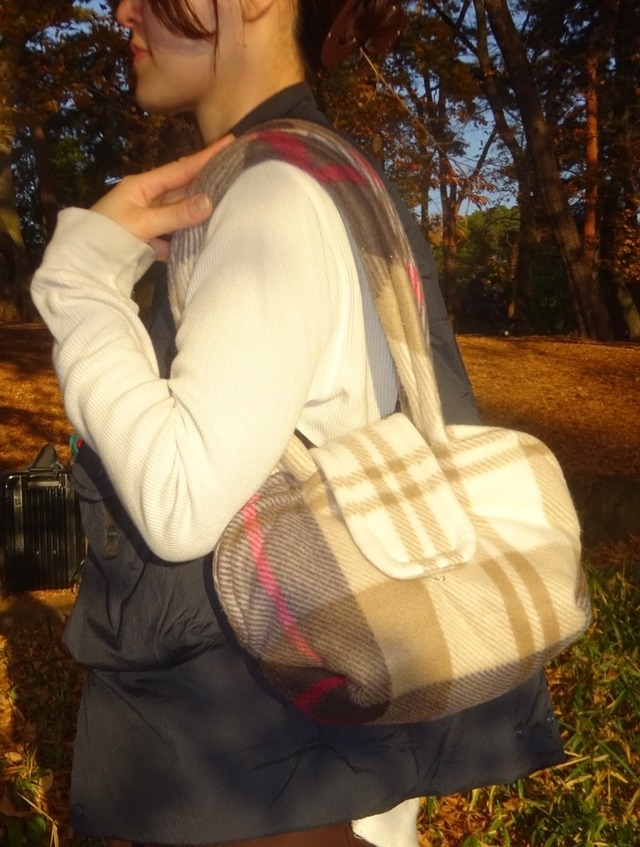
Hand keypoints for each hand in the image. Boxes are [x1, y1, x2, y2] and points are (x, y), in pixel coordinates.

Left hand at [90, 135, 232, 260]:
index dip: (206, 157)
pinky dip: (185, 239)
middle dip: (207, 182)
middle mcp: (146, 198)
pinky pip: (172, 236)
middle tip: (235, 173)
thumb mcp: (143, 223)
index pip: (181, 168)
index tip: (230, 142)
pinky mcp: (147, 240)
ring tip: (226, 207)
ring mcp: (146, 219)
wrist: (83, 265)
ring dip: (198, 213)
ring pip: (179, 213)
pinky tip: (202, 240)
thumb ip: (176, 214)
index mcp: (142, 185)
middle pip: (182, 188)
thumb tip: (210, 201)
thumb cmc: (108, 237)